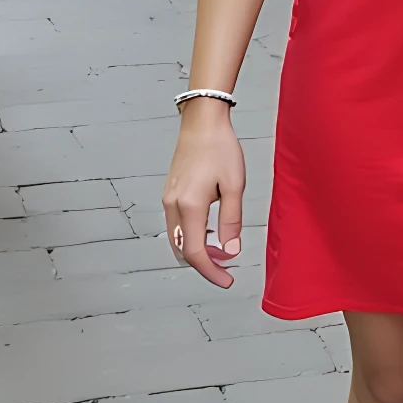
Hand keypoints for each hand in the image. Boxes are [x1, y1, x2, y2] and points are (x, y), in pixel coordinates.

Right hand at [163, 106, 244, 287]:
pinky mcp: (169, 194)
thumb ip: (231, 221)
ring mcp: (168, 199)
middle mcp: (173, 205)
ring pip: (178, 239)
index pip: (196, 253)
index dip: (211, 272)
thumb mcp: (234, 186)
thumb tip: (231, 250)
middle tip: (227, 268)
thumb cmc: (220, 149)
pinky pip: (177, 226)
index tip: (227, 281)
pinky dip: (192, 236)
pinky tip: (210, 232)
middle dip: (204, 264)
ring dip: (197, 251)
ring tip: (221, 251)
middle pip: (183, 251)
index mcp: (190, 206)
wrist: (202, 122)